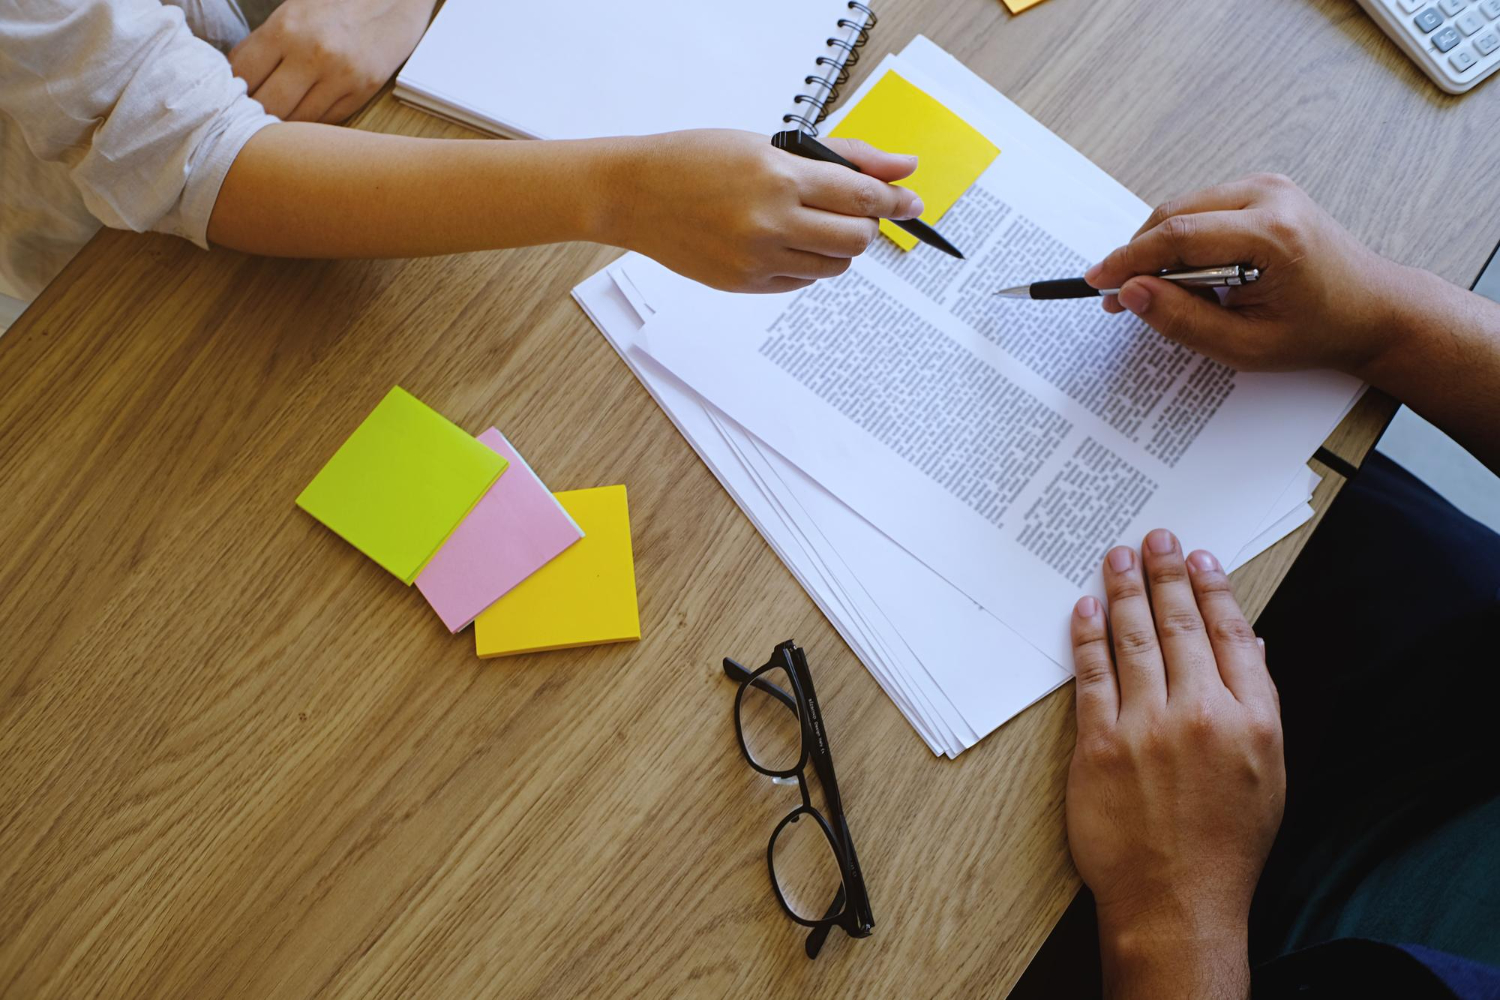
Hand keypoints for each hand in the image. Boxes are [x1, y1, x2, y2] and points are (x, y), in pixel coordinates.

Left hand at [228, 0, 436, 122]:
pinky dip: (312, 121)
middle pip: (267, 105)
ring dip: (284, 123)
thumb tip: (235, 79)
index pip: (242, 75)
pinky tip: (306, 113)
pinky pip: (326, 120)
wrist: (392, 0)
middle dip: (254, 114)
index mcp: (286, 28)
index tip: (231, 96)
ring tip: (278, 119)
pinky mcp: (362, 91)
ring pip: (297, 120)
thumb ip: (265, 44)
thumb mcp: (292, 12)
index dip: (231, 90)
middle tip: (250, 116)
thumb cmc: (335, 5)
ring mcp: (340, 76)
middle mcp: (312, 53)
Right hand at [601, 130, 922, 292]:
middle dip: (866, 227)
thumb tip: (900, 168)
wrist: (635, 194)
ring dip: (837, 247)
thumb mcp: (769, 145)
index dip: (895, 201)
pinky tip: (784, 242)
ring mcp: (757, 259)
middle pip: (856, 239)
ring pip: (834, 266)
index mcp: (780, 177)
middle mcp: (771, 222)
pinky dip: (807, 264)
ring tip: (811, 224)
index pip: (863, 198)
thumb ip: (841, 158)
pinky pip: (802, 281)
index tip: (911, 202)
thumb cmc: (697, 160)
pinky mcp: (745, 284)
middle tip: (853, 213)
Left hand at [1066, 530, 1284, 999]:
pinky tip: (1083, 609)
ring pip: (1134, 640)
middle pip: (1180, 626)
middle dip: (1165, 574)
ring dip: (1122, 591)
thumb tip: (1248, 645)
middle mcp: (1201, 715)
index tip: (1200, 558)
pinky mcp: (1100, 744)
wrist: (1177, 901)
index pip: (1231, 635)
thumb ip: (1259, 704)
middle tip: (1154, 537)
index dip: (1213, 590)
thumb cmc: (1226, 845)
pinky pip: (1091, 675)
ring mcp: (1147, 728)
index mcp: (1250, 720)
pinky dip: (1087, 637)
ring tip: (1116, 556)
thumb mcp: (1268, 774)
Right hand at [1084, 173, 1408, 375]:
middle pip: (1174, 216)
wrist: (1372, 309)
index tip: (1098, 281)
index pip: (1178, 236)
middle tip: (1118, 296)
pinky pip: (1201, 210)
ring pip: (1183, 210)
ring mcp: (1268, 187)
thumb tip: (1132, 293)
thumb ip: (1182, 320)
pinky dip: (1182, 241)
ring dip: (1159, 249)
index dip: (1129, 260)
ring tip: (1152, 292)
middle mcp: (1270, 197)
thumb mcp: (1244, 345)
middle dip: (1139, 256)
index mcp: (1272, 235)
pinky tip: (1184, 275)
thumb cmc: (1317, 331)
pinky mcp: (1263, 189)